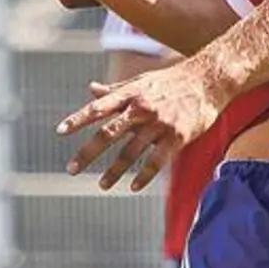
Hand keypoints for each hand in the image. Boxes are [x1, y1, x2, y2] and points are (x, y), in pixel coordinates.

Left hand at [55, 58, 229, 192]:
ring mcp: (159, 123)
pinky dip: (144, 175)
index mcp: (130, 94)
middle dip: (88, 152)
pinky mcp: (177, 136)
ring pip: (131, 152)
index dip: (78, 119)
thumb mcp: (141, 81)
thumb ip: (115, 90)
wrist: (207, 80)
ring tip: (102, 186)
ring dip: (114, 171)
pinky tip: (133, 187)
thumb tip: (91, 89)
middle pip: (109, 133)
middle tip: (71, 169)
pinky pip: (157, 161)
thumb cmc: (171, 81)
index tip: (60, 131)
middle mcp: (141, 108)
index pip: (98, 108)